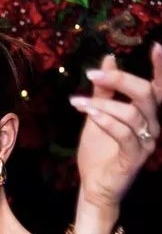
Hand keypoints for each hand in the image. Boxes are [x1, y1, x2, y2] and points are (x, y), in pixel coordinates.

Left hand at [69, 44, 161, 210]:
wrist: (93, 187)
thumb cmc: (98, 152)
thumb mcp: (98, 115)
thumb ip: (104, 90)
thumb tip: (109, 59)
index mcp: (147, 114)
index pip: (158, 87)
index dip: (160, 68)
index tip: (155, 46)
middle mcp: (152, 126)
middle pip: (145, 93)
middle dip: (119, 80)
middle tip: (92, 75)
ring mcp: (146, 143)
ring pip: (131, 113)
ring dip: (103, 104)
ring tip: (80, 103)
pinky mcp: (135, 158)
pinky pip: (124, 134)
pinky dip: (107, 122)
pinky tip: (90, 115)